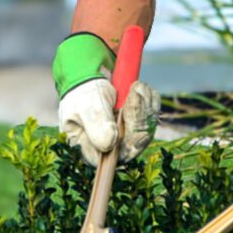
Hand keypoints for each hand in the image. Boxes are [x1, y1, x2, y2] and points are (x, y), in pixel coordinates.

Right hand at [52, 32, 159, 165]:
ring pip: (144, 129)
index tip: (140, 134)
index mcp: (91, 147)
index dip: (129, 149)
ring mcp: (125, 134)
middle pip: (133, 143)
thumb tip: (109, 145)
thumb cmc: (82, 92)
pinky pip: (150, 117)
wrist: (90, 75)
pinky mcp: (136, 122)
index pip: (113, 157)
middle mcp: (110, 145)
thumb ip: (96, 125)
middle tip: (137, 93)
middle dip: (138, 118)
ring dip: (146, 106)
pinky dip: (150, 102)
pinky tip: (143, 89)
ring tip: (138, 86)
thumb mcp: (86, 105)